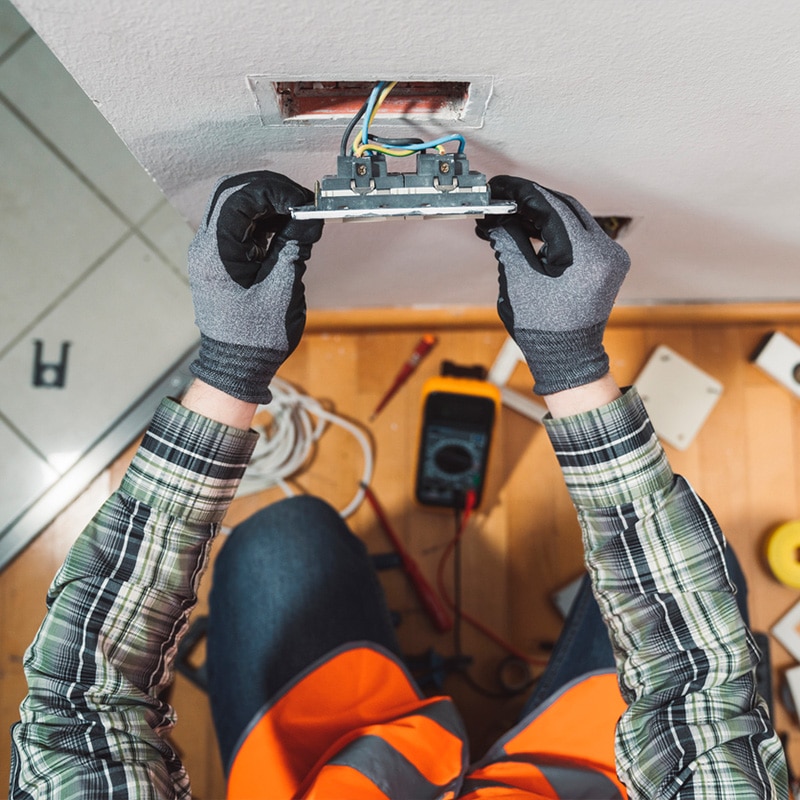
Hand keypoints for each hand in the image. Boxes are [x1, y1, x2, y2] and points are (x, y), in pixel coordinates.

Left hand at [188, 171, 322, 402]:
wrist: (235, 367)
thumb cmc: (256, 337)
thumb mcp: (282, 288)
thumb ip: (294, 246)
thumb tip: (309, 217)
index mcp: (216, 251)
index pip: (240, 195)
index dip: (275, 190)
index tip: (303, 202)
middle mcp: (206, 245)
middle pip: (233, 193)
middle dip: (270, 191)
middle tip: (301, 204)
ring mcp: (210, 252)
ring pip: (236, 207)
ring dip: (268, 206)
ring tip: (299, 220)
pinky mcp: (220, 261)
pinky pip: (239, 228)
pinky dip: (263, 223)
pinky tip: (286, 233)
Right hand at [477, 176, 629, 394]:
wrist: (568, 359)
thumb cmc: (544, 331)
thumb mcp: (518, 281)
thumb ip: (508, 241)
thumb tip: (498, 218)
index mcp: (587, 254)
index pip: (550, 206)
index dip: (521, 193)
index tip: (500, 188)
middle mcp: (606, 251)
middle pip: (563, 207)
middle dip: (529, 202)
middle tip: (501, 201)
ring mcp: (610, 257)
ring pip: (571, 218)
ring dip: (540, 216)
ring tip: (509, 218)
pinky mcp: (607, 264)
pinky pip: (579, 235)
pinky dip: (554, 231)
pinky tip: (530, 231)